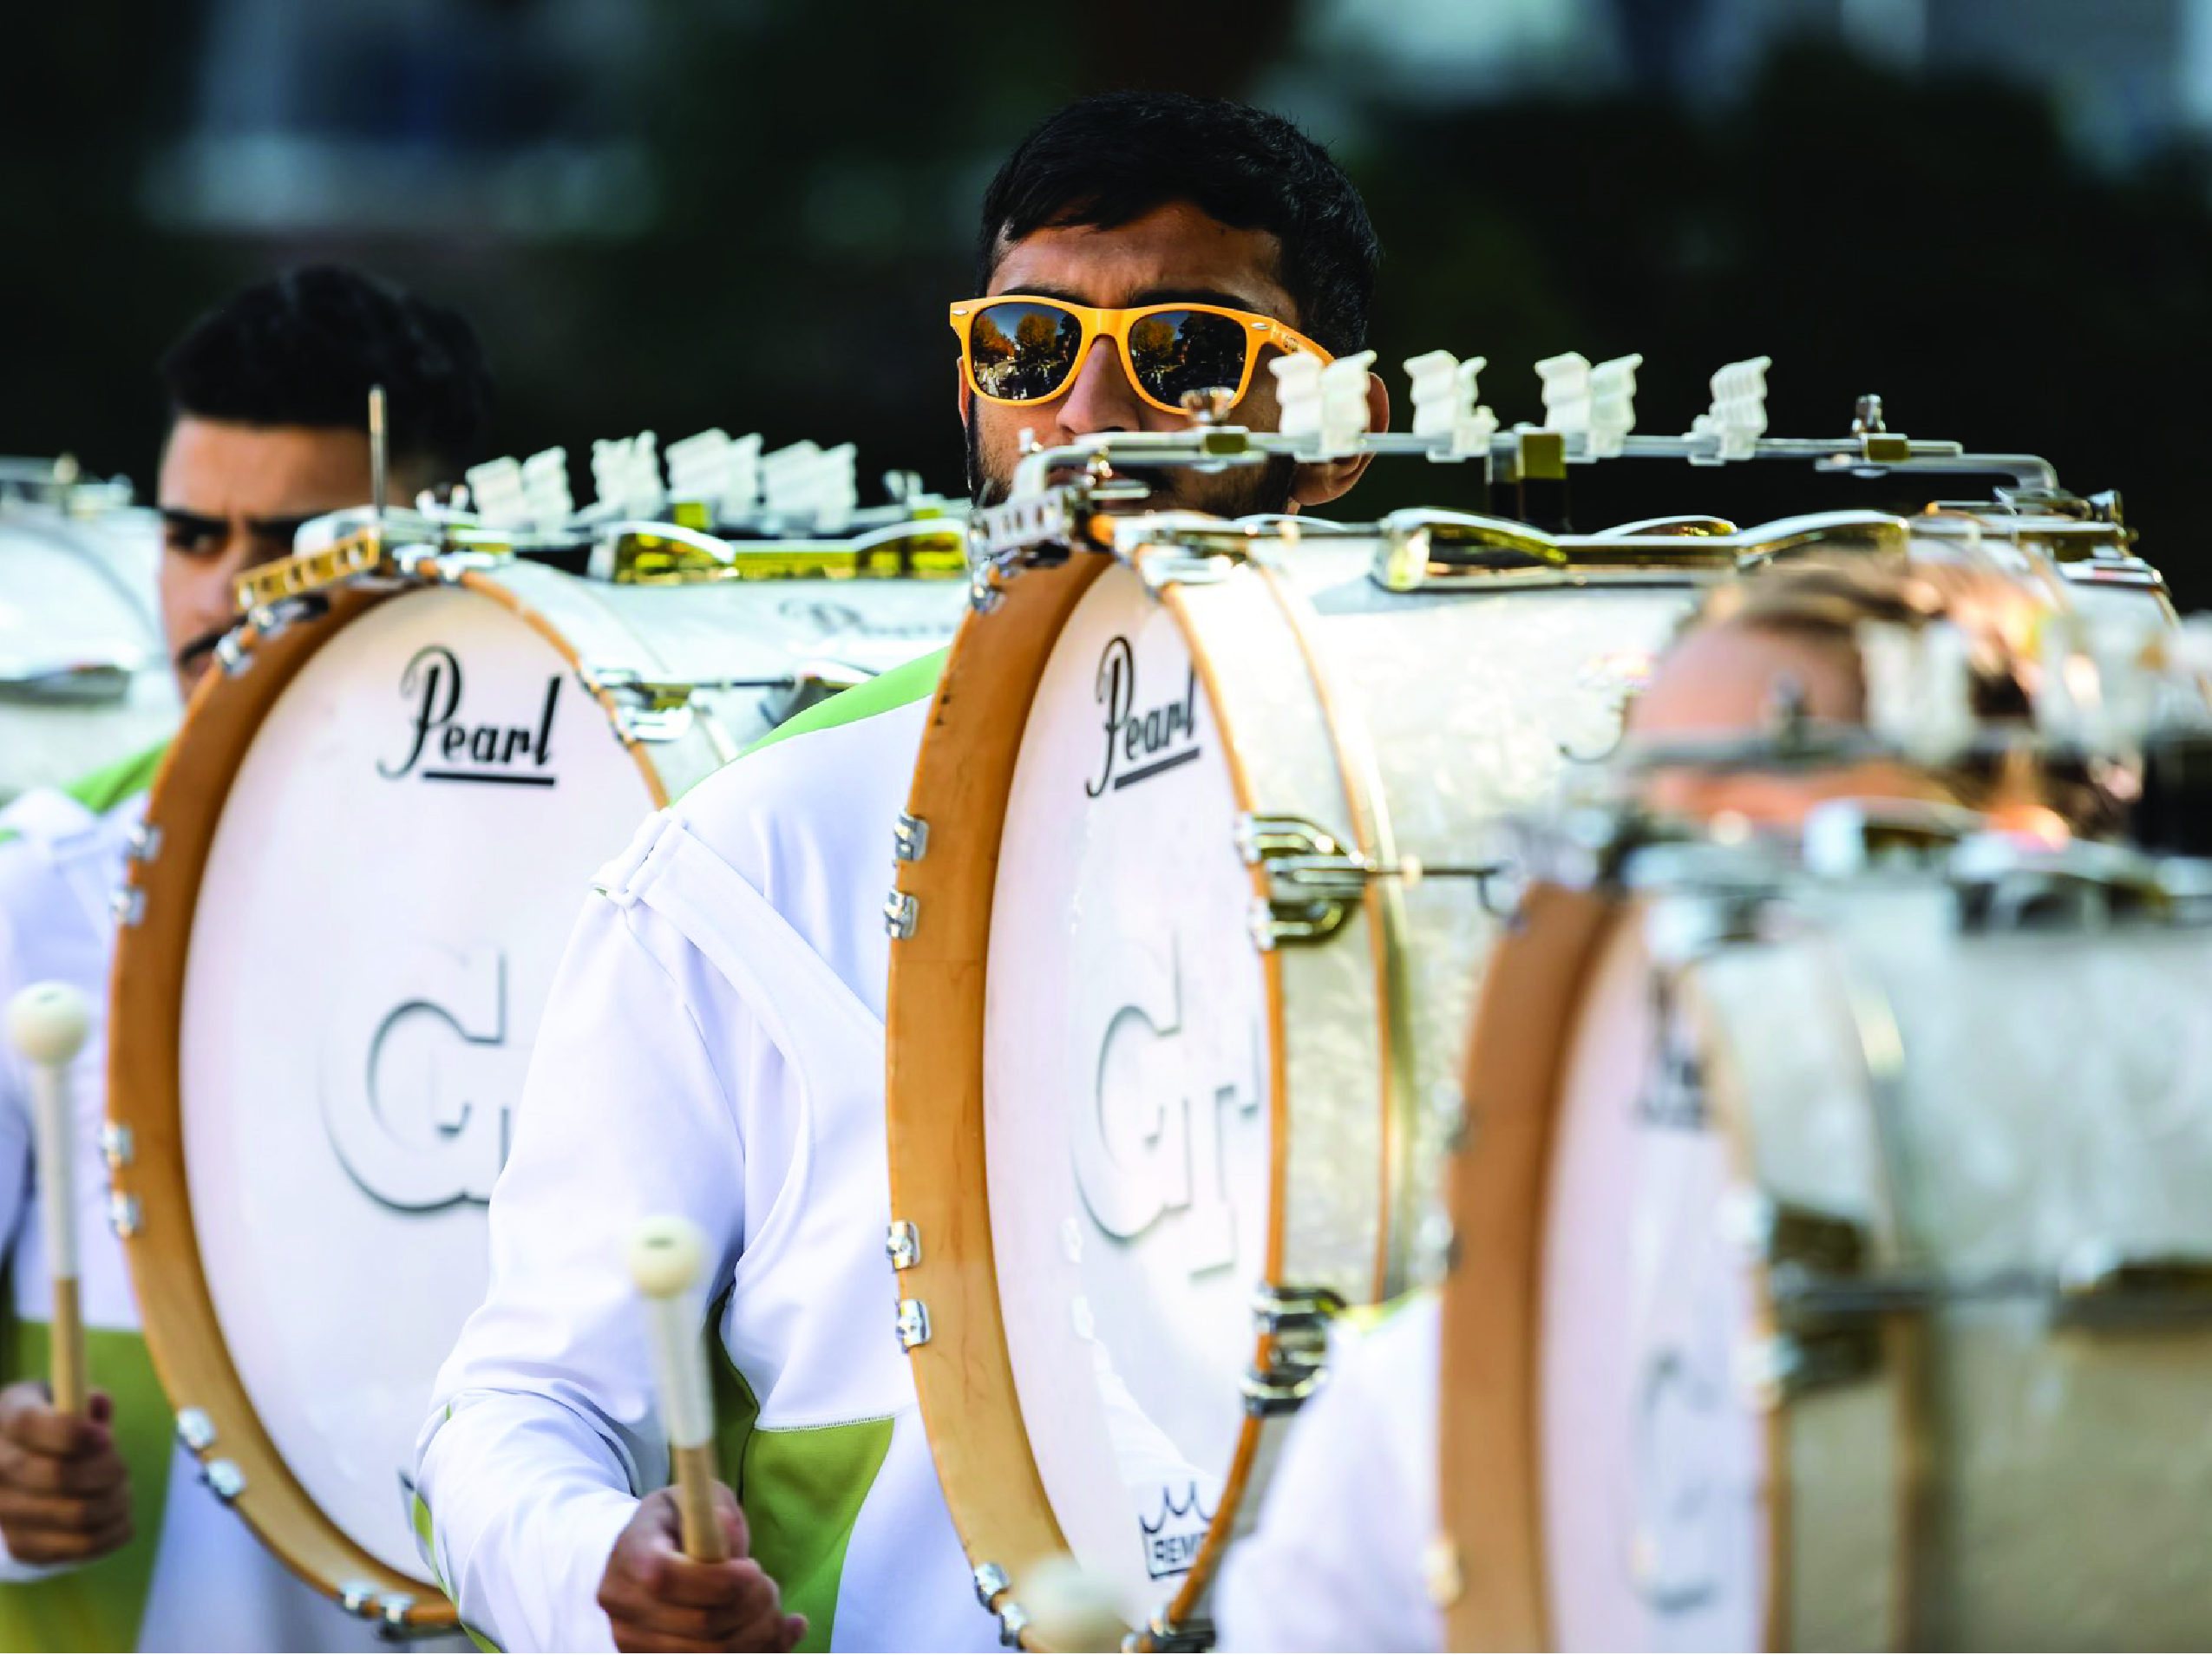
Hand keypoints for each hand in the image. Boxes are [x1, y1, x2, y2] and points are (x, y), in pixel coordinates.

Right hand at [0, 1381, 131, 1565]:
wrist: (14, 1475)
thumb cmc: (49, 1429)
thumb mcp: (59, 1400)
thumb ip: (81, 1398)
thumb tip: (97, 1406)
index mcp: (6, 1423)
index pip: (29, 1426)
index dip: (75, 1434)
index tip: (105, 1436)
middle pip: (59, 1476)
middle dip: (108, 1470)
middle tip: (121, 1468)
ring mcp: (4, 1514)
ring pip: (76, 1516)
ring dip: (116, 1502)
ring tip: (122, 1491)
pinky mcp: (21, 1547)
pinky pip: (78, 1548)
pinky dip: (113, 1532)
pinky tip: (120, 1517)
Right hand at [599, 1484, 805, 1652]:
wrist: (643, 1558)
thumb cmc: (676, 1522)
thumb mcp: (695, 1499)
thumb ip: (714, 1510)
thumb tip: (728, 1528)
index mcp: (629, 1555)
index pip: (667, 1579)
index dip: (720, 1579)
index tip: (755, 1568)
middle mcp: (623, 1607)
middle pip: (701, 1624)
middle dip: (753, 1606)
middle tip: (771, 1587)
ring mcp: (634, 1644)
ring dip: (760, 1635)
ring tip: (774, 1610)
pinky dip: (760, 1653)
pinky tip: (783, 1633)